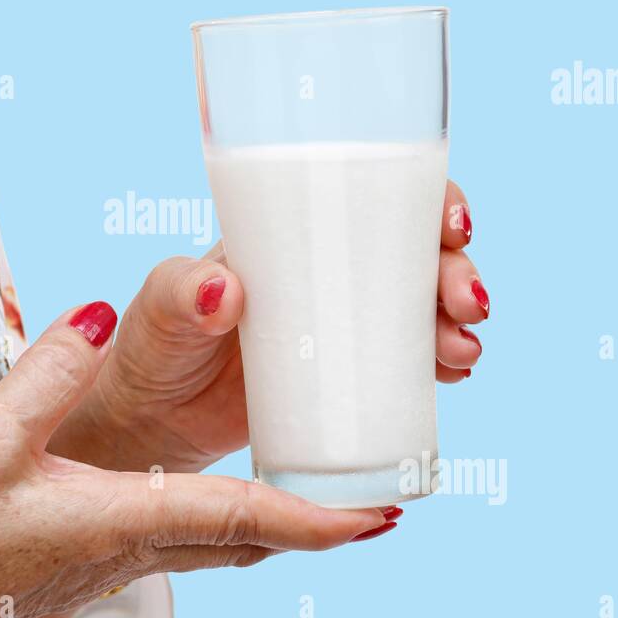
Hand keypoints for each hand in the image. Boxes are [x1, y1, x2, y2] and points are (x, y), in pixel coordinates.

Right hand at [0, 302, 393, 617]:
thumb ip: (51, 370)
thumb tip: (105, 314)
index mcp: (122, 518)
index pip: (248, 516)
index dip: (323, 517)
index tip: (386, 513)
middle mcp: (130, 549)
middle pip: (248, 539)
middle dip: (316, 524)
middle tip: (371, 502)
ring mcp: (110, 565)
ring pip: (218, 548)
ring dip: (273, 525)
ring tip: (310, 496)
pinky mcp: (86, 565)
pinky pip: (179, 547)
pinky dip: (222, 526)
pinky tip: (204, 503)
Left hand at [53, 182, 486, 473]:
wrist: (152, 422)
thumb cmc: (152, 349)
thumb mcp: (158, 310)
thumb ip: (179, 295)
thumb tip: (223, 289)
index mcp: (289, 235)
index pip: (372, 195)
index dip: (427, 200)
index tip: (452, 226)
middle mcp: (325, 273)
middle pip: (414, 253)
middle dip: (456, 270)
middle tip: (465, 307)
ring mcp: (340, 327)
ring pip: (421, 307)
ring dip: (457, 320)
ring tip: (460, 355)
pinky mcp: (345, 380)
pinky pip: (409, 362)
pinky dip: (441, 362)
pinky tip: (454, 374)